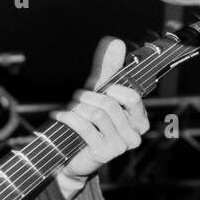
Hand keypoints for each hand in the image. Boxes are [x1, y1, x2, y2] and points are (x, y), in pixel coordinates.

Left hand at [53, 36, 148, 190]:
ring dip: (78, 109)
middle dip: (89, 98)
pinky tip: (59, 116)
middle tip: (78, 98)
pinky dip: (68, 118)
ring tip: (70, 109)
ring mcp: (120, 146)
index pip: (132, 97)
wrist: (73, 157)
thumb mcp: (100, 95)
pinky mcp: (104, 153)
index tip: (100, 88)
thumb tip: (116, 42)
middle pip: (110, 104)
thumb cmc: (90, 124)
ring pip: (97, 115)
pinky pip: (84, 127)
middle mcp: (134, 135)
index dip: (112, 88)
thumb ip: (109, 70)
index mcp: (140, 120)